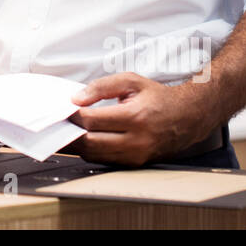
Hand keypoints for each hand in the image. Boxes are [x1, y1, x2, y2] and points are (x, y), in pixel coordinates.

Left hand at [68, 72, 211, 165]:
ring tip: (67, 131)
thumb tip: (76, 99)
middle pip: (90, 143)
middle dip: (70, 133)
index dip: (73, 116)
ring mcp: (136, 155)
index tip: (62, 110)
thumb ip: (102, 87)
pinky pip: (104, 160)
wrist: (187, 117)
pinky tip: (84, 140)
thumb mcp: (131, 81)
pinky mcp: (135, 164)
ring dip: (78, 145)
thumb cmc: (157, 97)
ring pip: (95, 155)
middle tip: (58, 123)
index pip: (92, 121)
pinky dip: (91, 151)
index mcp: (135, 117)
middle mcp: (136, 141)